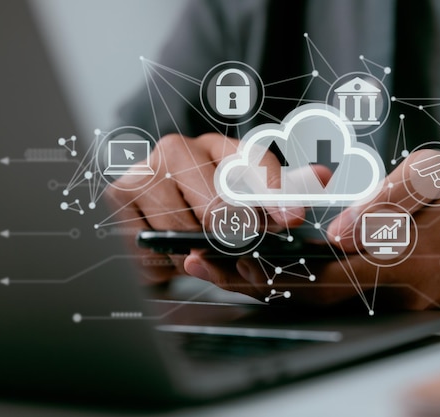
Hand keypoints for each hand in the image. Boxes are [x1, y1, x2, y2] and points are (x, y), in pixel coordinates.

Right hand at [104, 132, 305, 284]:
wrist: (148, 224)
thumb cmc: (202, 212)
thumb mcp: (245, 202)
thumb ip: (280, 193)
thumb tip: (321, 175)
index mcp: (220, 148)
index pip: (254, 162)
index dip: (276, 193)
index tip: (292, 219)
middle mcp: (181, 150)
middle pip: (219, 204)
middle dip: (234, 236)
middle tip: (236, 247)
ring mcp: (146, 171)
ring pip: (184, 230)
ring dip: (195, 254)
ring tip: (194, 249)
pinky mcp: (117, 197)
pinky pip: (149, 244)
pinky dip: (163, 261)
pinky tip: (166, 251)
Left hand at [201, 149, 439, 310]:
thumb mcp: (433, 176)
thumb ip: (381, 205)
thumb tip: (333, 234)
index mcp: (399, 265)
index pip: (317, 283)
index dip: (266, 276)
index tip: (221, 261)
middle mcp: (396, 296)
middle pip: (311, 300)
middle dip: (254, 284)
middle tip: (206, 264)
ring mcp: (402, 304)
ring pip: (327, 301)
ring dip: (277, 283)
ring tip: (228, 261)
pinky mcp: (406, 301)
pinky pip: (350, 295)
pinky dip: (309, 283)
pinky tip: (281, 266)